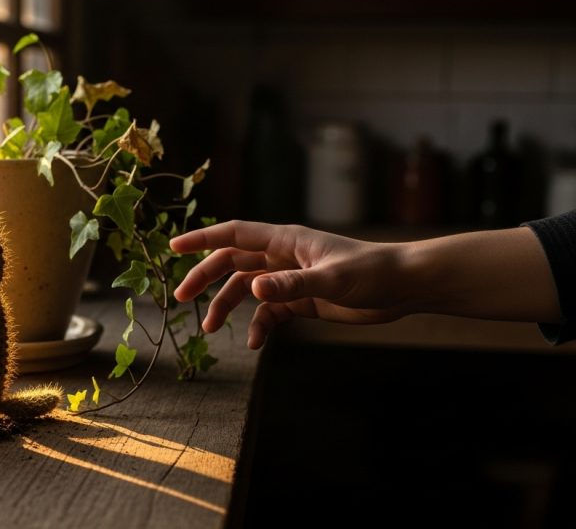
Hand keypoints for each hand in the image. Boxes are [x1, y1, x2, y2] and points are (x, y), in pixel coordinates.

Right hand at [169, 220, 405, 348]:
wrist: (404, 286)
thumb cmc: (374, 271)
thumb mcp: (332, 278)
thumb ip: (291, 285)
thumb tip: (254, 291)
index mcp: (285, 240)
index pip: (234, 234)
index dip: (201, 239)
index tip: (173, 246)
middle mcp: (282, 256)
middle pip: (231, 262)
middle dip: (204, 278)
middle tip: (181, 298)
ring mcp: (290, 278)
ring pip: (246, 289)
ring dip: (225, 306)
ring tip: (208, 328)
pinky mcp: (301, 300)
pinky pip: (268, 313)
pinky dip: (257, 326)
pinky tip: (255, 343)